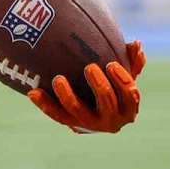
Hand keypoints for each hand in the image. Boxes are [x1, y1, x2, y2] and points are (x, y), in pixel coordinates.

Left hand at [28, 40, 144, 132]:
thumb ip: (133, 61)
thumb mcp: (125, 76)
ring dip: (67, 95)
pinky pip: (57, 115)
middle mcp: (111, 121)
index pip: (130, 94)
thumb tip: (136, 44)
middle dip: (99, 85)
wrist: (98, 111)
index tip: (110, 63)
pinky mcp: (71, 124)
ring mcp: (89, 124)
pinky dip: (45, 105)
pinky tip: (33, 92)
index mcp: (128, 109)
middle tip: (89, 67)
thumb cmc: (115, 86)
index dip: (122, 79)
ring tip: (58, 79)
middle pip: (106, 102)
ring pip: (77, 111)